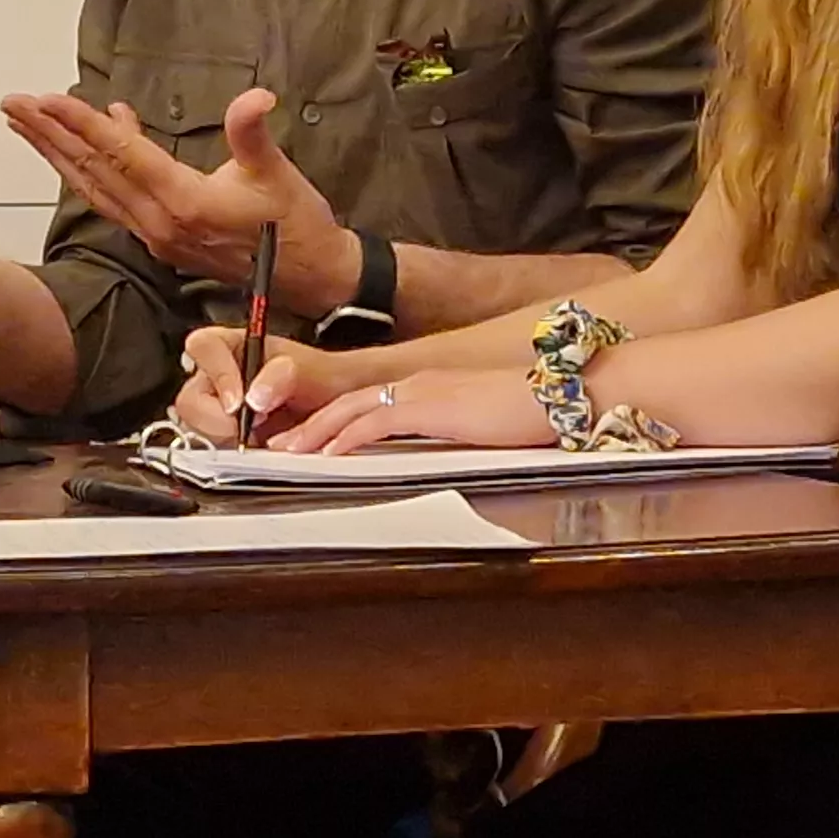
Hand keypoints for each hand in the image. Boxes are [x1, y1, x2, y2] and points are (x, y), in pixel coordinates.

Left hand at [3, 88, 351, 310]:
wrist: (312, 279)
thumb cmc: (297, 225)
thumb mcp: (279, 173)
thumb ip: (254, 134)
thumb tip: (256, 96)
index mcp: (182, 203)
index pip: (120, 156)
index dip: (82, 124)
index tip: (45, 100)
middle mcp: (158, 223)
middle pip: (93, 172)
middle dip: (50, 136)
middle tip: (12, 104)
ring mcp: (156, 236)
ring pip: (96, 189)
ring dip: (60, 154)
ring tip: (28, 123)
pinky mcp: (161, 241)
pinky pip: (114, 201)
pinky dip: (93, 170)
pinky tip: (92, 142)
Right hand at [171, 327, 378, 445]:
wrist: (338, 409)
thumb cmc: (323, 380)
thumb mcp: (310, 369)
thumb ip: (283, 375)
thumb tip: (256, 396)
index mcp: (232, 346)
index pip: (203, 346)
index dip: (217, 374)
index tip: (239, 402)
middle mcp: (218, 377)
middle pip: (190, 398)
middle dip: (216, 420)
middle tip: (246, 430)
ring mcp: (216, 410)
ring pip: (195, 429)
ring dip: (225, 439)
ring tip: (259, 439)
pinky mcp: (222, 438)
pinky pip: (211, 450)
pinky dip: (232, 455)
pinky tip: (256, 449)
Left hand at [275, 366, 557, 454]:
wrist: (560, 396)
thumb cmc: (529, 414)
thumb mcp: (479, 424)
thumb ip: (451, 432)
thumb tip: (437, 453)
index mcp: (428, 387)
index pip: (367, 402)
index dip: (330, 419)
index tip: (305, 438)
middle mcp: (418, 384)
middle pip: (348, 403)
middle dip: (309, 424)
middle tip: (278, 444)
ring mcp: (423, 392)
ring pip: (352, 410)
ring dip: (316, 431)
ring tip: (288, 451)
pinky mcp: (432, 408)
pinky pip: (377, 423)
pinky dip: (346, 438)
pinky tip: (328, 454)